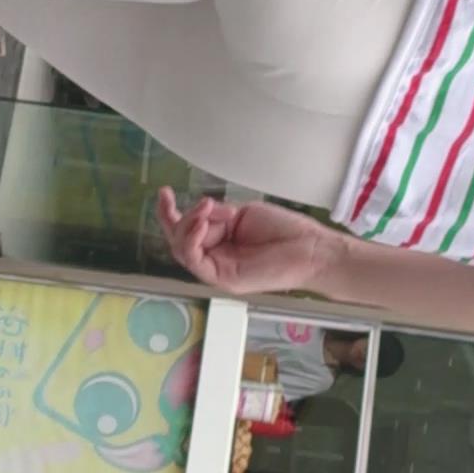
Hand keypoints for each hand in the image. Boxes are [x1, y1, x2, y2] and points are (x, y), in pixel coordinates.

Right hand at [157, 190, 330, 296]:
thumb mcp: (243, 214)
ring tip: (207, 211)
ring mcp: (217, 271)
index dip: (170, 214)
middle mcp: (214, 258)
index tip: (164, 192)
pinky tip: (202, 224)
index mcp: (219, 243)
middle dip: (183, 218)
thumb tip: (199, 213)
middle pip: (179, 240)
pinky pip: (195, 260)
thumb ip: (217, 216)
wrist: (310, 249)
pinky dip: (192, 240)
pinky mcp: (222, 280)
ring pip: (183, 250)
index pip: (185, 231)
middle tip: (204, 205)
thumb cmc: (284, 231)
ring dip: (189, 225)